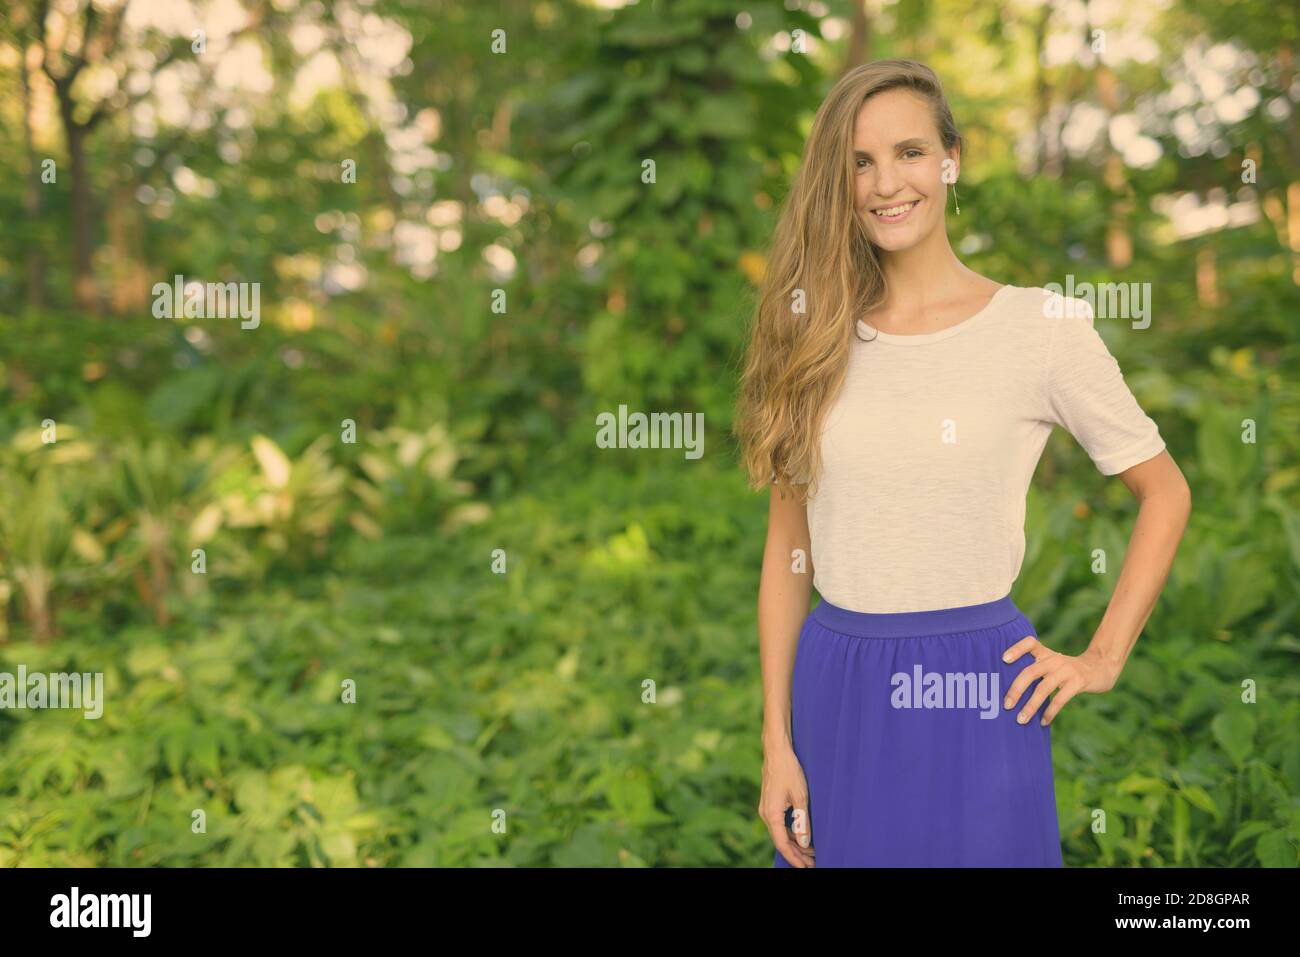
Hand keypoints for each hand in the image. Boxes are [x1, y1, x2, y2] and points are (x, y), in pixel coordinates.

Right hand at [759, 745, 815, 866]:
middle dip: (797, 854)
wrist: (776, 751)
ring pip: (780, 833)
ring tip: (811, 853)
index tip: (805, 867)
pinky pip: (780, 824)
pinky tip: (802, 836)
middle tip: (813, 863)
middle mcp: (765, 814)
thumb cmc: (789, 771)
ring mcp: (767, 809)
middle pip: (781, 841)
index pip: (782, 844)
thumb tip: (805, 843)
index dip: (794, 858)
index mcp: (771, 815)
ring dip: (795, 844)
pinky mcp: (770, 804)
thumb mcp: (800, 797)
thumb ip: (802, 822)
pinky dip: (791, 833)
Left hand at [1000, 638, 1119, 725]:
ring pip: (1043, 688)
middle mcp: (1054, 659)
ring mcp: (1067, 670)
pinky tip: (1043, 721)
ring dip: (1031, 706)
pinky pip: (1060, 699)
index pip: (1030, 643)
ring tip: (1021, 719)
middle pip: (1031, 671)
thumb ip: (1035, 670)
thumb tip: (1010, 693)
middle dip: (1016, 689)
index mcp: (1046, 653)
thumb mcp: (1052, 663)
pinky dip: (1050, 712)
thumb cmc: (1068, 670)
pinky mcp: (1078, 682)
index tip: (1003, 659)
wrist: (1101, 668)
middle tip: (1006, 705)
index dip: (1016, 649)